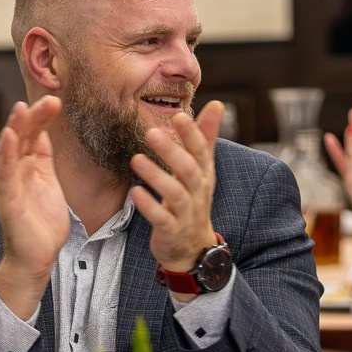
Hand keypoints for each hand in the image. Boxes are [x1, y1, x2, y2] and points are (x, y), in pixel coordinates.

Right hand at [0, 96, 70, 318]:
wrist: (37, 258)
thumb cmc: (43, 226)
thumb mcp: (49, 185)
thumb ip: (44, 161)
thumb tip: (44, 136)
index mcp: (28, 168)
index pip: (33, 135)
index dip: (42, 118)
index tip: (56, 102)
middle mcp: (15, 172)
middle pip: (21, 136)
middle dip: (34, 117)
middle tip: (50, 99)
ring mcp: (9, 184)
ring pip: (9, 149)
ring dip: (16, 128)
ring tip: (22, 108)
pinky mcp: (6, 198)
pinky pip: (4, 172)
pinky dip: (5, 153)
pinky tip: (9, 136)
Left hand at [131, 98, 221, 273]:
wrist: (192, 247)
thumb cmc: (193, 200)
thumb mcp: (202, 169)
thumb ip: (205, 137)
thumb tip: (217, 104)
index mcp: (204, 174)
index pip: (202, 151)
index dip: (192, 134)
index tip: (179, 115)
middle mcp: (198, 192)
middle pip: (189, 170)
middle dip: (172, 151)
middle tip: (151, 132)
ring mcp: (186, 213)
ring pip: (175, 194)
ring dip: (156, 176)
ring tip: (136, 159)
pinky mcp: (171, 230)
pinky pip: (161, 218)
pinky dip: (149, 205)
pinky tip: (135, 191)